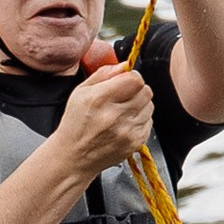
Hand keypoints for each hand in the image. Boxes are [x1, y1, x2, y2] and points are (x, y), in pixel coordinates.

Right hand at [54, 60, 154, 174]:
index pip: (135, 79)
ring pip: (149, 106)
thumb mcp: (80, 92)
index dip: (132, 77)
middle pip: (145, 92)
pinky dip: (140, 120)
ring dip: (140, 105)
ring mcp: (127, 132)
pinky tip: (125, 123)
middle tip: (124, 96)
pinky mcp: (134, 143)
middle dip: (137, 90)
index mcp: (99, 99)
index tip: (125, 81)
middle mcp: (115, 116)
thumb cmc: (75, 125)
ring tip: (123, 111)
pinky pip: (149, 122)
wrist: (74, 158)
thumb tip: (124, 66)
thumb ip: (104, 74)